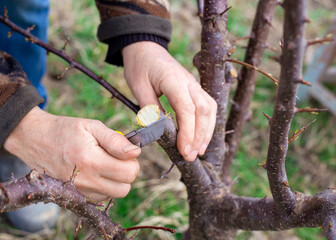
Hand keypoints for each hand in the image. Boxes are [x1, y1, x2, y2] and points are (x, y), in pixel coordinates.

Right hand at [4, 107, 140, 201]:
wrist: (34, 139)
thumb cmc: (65, 130)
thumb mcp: (91, 126)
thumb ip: (115, 140)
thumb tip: (135, 152)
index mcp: (91, 161)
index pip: (129, 173)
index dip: (132, 161)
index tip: (124, 151)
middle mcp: (85, 181)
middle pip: (124, 188)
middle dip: (126, 172)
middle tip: (116, 157)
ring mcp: (79, 192)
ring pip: (114, 194)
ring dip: (115, 180)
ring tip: (102, 162)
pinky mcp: (75, 196)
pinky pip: (101, 197)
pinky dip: (104, 186)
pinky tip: (94, 171)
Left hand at [123, 42, 216, 160]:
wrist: (146, 48)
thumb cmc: (140, 66)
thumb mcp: (138, 86)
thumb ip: (149, 107)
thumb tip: (158, 131)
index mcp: (174, 80)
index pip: (187, 109)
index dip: (187, 132)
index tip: (183, 150)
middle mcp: (189, 82)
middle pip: (204, 110)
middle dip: (200, 136)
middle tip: (191, 155)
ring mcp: (194, 85)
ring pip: (210, 109)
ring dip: (207, 131)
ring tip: (198, 151)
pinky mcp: (194, 89)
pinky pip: (207, 106)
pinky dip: (207, 123)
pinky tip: (200, 137)